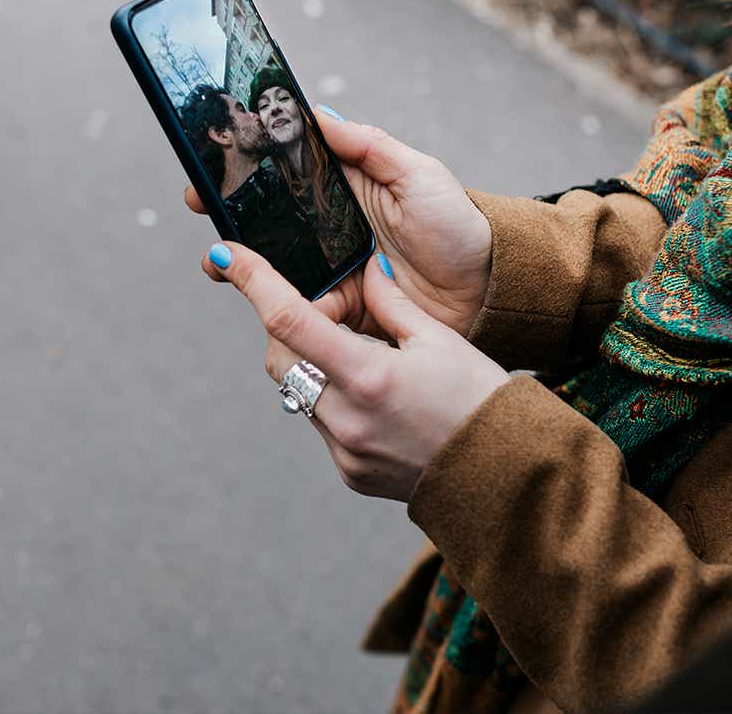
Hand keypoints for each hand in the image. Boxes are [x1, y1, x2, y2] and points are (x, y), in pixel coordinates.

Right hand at [186, 110, 491, 338]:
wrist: (490, 289)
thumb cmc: (459, 225)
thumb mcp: (419, 175)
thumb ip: (371, 147)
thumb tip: (322, 118)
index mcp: (344, 191)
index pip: (284, 177)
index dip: (246, 173)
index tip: (211, 169)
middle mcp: (331, 229)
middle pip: (269, 224)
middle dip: (231, 220)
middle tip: (206, 216)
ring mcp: (334, 271)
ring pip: (279, 269)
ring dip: (250, 268)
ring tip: (224, 264)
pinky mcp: (344, 310)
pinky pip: (307, 311)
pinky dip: (289, 309)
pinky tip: (271, 304)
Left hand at [205, 241, 509, 501]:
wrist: (505, 477)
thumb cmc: (481, 401)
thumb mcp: (441, 340)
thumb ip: (390, 304)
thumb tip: (363, 272)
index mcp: (370, 377)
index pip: (290, 320)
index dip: (253, 282)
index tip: (225, 256)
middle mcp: (348, 419)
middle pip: (281, 359)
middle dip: (286, 331)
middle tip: (323, 315)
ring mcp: (345, 451)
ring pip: (298, 393)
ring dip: (313, 367)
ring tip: (360, 359)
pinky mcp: (349, 472)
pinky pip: (321, 425)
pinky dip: (334, 401)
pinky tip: (377, 400)